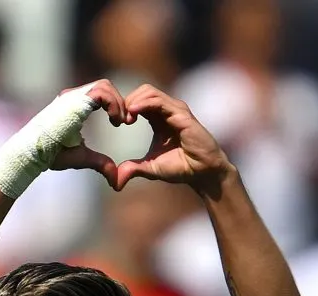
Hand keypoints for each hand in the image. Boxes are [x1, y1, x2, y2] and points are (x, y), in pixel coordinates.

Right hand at [50, 79, 134, 189]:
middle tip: (127, 121)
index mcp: (75, 106)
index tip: (122, 123)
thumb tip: (115, 179)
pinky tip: (115, 121)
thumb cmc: (52, 154)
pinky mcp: (73, 100)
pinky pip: (101, 92)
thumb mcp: (83, 158)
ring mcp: (72, 97)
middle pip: (105, 85)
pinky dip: (113, 104)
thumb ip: (100, 163)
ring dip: (118, 103)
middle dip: (120, 101)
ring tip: (120, 122)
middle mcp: (74, 97)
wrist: (33, 153)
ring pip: (104, 85)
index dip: (115, 105)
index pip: (100, 94)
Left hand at [115, 84, 233, 191]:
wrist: (202, 173)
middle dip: (127, 101)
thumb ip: (133, 170)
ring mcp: (176, 110)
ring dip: (133, 101)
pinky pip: (159, 101)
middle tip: (119, 120)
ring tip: (125, 118)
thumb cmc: (181, 167)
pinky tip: (133, 114)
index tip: (116, 123)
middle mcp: (168, 110)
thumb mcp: (150, 168)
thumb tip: (115, 182)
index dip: (125, 107)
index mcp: (159, 117)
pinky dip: (143, 104)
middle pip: (143, 91)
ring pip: (149, 92)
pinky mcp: (182, 115)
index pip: (139, 100)